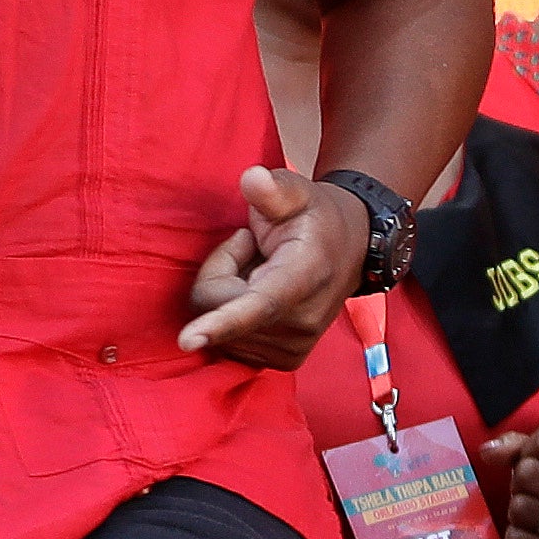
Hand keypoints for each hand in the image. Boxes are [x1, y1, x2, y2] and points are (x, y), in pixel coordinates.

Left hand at [185, 166, 368, 368]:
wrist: (350, 251)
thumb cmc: (315, 217)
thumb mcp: (298, 191)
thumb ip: (274, 188)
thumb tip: (252, 178)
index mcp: (305, 276)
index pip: (260, 303)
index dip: (222, 321)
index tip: (188, 340)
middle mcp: (303, 321)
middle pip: (218, 305)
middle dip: (220, 271)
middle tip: (249, 246)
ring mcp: (294, 347)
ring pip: (219, 327)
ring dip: (227, 296)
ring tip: (259, 270)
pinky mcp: (284, 361)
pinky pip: (228, 343)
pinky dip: (233, 318)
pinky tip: (258, 295)